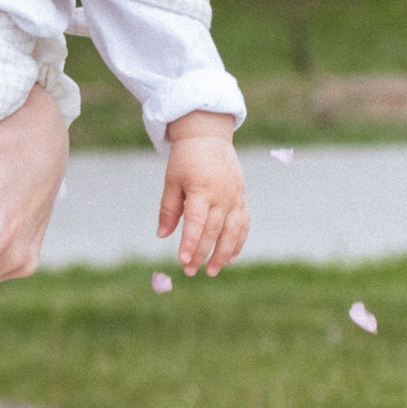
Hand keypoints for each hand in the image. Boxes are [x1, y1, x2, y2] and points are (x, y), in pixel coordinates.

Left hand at [158, 117, 247, 274]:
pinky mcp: (242, 197)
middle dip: (202, 253)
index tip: (182, 260)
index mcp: (202, 190)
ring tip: (213, 271)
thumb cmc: (185, 159)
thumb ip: (169, 209)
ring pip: (233, 231)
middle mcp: (222, 196)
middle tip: (190, 271)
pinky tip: (231, 257)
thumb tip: (162, 235)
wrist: (208, 136)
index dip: (190, 243)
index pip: (196, 223)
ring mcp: (235, 197)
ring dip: (223, 253)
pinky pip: (244, 223)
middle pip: (214, 231)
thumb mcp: (172, 181)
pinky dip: (238, 241)